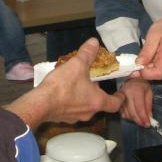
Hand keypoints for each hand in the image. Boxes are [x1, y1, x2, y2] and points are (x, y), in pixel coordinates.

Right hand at [4, 39, 124, 126]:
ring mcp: (75, 117)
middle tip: (94, 81)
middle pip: (99, 104)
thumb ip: (87, 53)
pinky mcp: (62, 118)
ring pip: (84, 107)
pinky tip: (64, 91)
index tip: (120, 94)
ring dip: (84, 96)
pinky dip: (71, 101)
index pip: (115, 104)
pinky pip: (71, 109)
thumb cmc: (63, 86)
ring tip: (77, 83)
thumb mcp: (77, 65)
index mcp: (97, 101)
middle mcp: (89, 112)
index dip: (119, 98)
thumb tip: (94, 42)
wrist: (40, 104)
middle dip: (97, 93)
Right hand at [119, 78, 152, 126]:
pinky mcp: (117, 101)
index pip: (139, 107)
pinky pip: (122, 112)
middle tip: (144, 125)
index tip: (147, 124)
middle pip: (132, 112)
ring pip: (126, 114)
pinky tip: (133, 116)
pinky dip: (128, 117)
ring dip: (134, 120)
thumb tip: (149, 117)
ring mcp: (120, 97)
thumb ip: (149, 105)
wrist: (131, 78)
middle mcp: (126, 94)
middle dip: (139, 121)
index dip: (143, 117)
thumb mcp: (149, 92)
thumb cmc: (141, 85)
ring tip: (140, 121)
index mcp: (136, 90)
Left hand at [132, 12, 161, 80]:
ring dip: (147, 67)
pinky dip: (150, 65)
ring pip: (156, 72)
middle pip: (156, 74)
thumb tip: (138, 63)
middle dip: (143, 69)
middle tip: (136, 59)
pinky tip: (149, 56)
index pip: (158, 73)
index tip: (134, 67)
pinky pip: (158, 69)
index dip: (145, 73)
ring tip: (145, 54)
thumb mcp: (153, 35)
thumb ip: (147, 50)